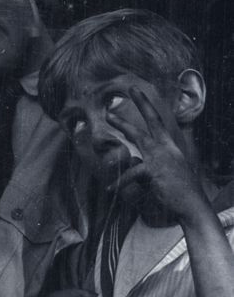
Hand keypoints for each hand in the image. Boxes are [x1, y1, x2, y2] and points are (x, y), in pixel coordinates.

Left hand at [106, 87, 206, 224]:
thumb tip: (132, 159)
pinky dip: (119, 182)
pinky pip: (131, 174)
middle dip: (133, 110)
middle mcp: (165, 148)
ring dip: (121, 132)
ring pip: (137, 138)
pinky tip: (110, 188)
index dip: (145, 104)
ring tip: (103, 131)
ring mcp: (159, 158)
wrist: (192, 205)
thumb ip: (147, 163)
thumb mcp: (165, 171)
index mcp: (169, 146)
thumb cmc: (179, 190)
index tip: (135, 91)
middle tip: (111, 106)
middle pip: (148, 123)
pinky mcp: (153, 171)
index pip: (156, 120)